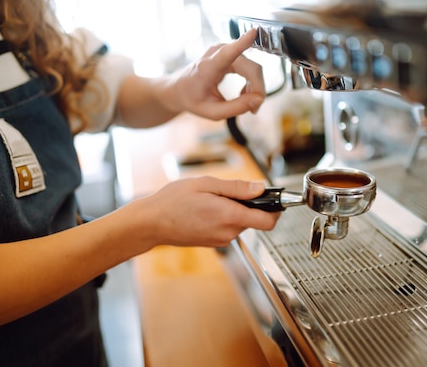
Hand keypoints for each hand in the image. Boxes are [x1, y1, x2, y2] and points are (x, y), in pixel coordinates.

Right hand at [127, 176, 280, 247]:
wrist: (151, 223)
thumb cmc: (173, 201)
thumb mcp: (206, 184)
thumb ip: (237, 187)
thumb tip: (260, 188)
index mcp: (230, 217)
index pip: (268, 221)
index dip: (276, 209)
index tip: (275, 198)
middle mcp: (228, 233)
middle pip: (254, 219)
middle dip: (249, 204)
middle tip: (229, 191)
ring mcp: (220, 240)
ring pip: (240, 223)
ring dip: (234, 210)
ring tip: (211, 199)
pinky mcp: (213, 242)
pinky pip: (228, 227)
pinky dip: (224, 217)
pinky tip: (205, 208)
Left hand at [170, 29, 265, 119]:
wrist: (180, 89)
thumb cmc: (193, 99)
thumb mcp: (212, 112)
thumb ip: (236, 107)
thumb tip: (259, 100)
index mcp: (207, 68)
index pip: (227, 53)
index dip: (242, 43)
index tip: (253, 32)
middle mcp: (217, 53)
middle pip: (251, 68)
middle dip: (257, 89)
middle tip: (254, 110)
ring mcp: (224, 50)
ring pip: (253, 68)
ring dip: (255, 87)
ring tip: (246, 103)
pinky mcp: (230, 52)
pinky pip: (250, 67)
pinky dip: (251, 82)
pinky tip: (243, 93)